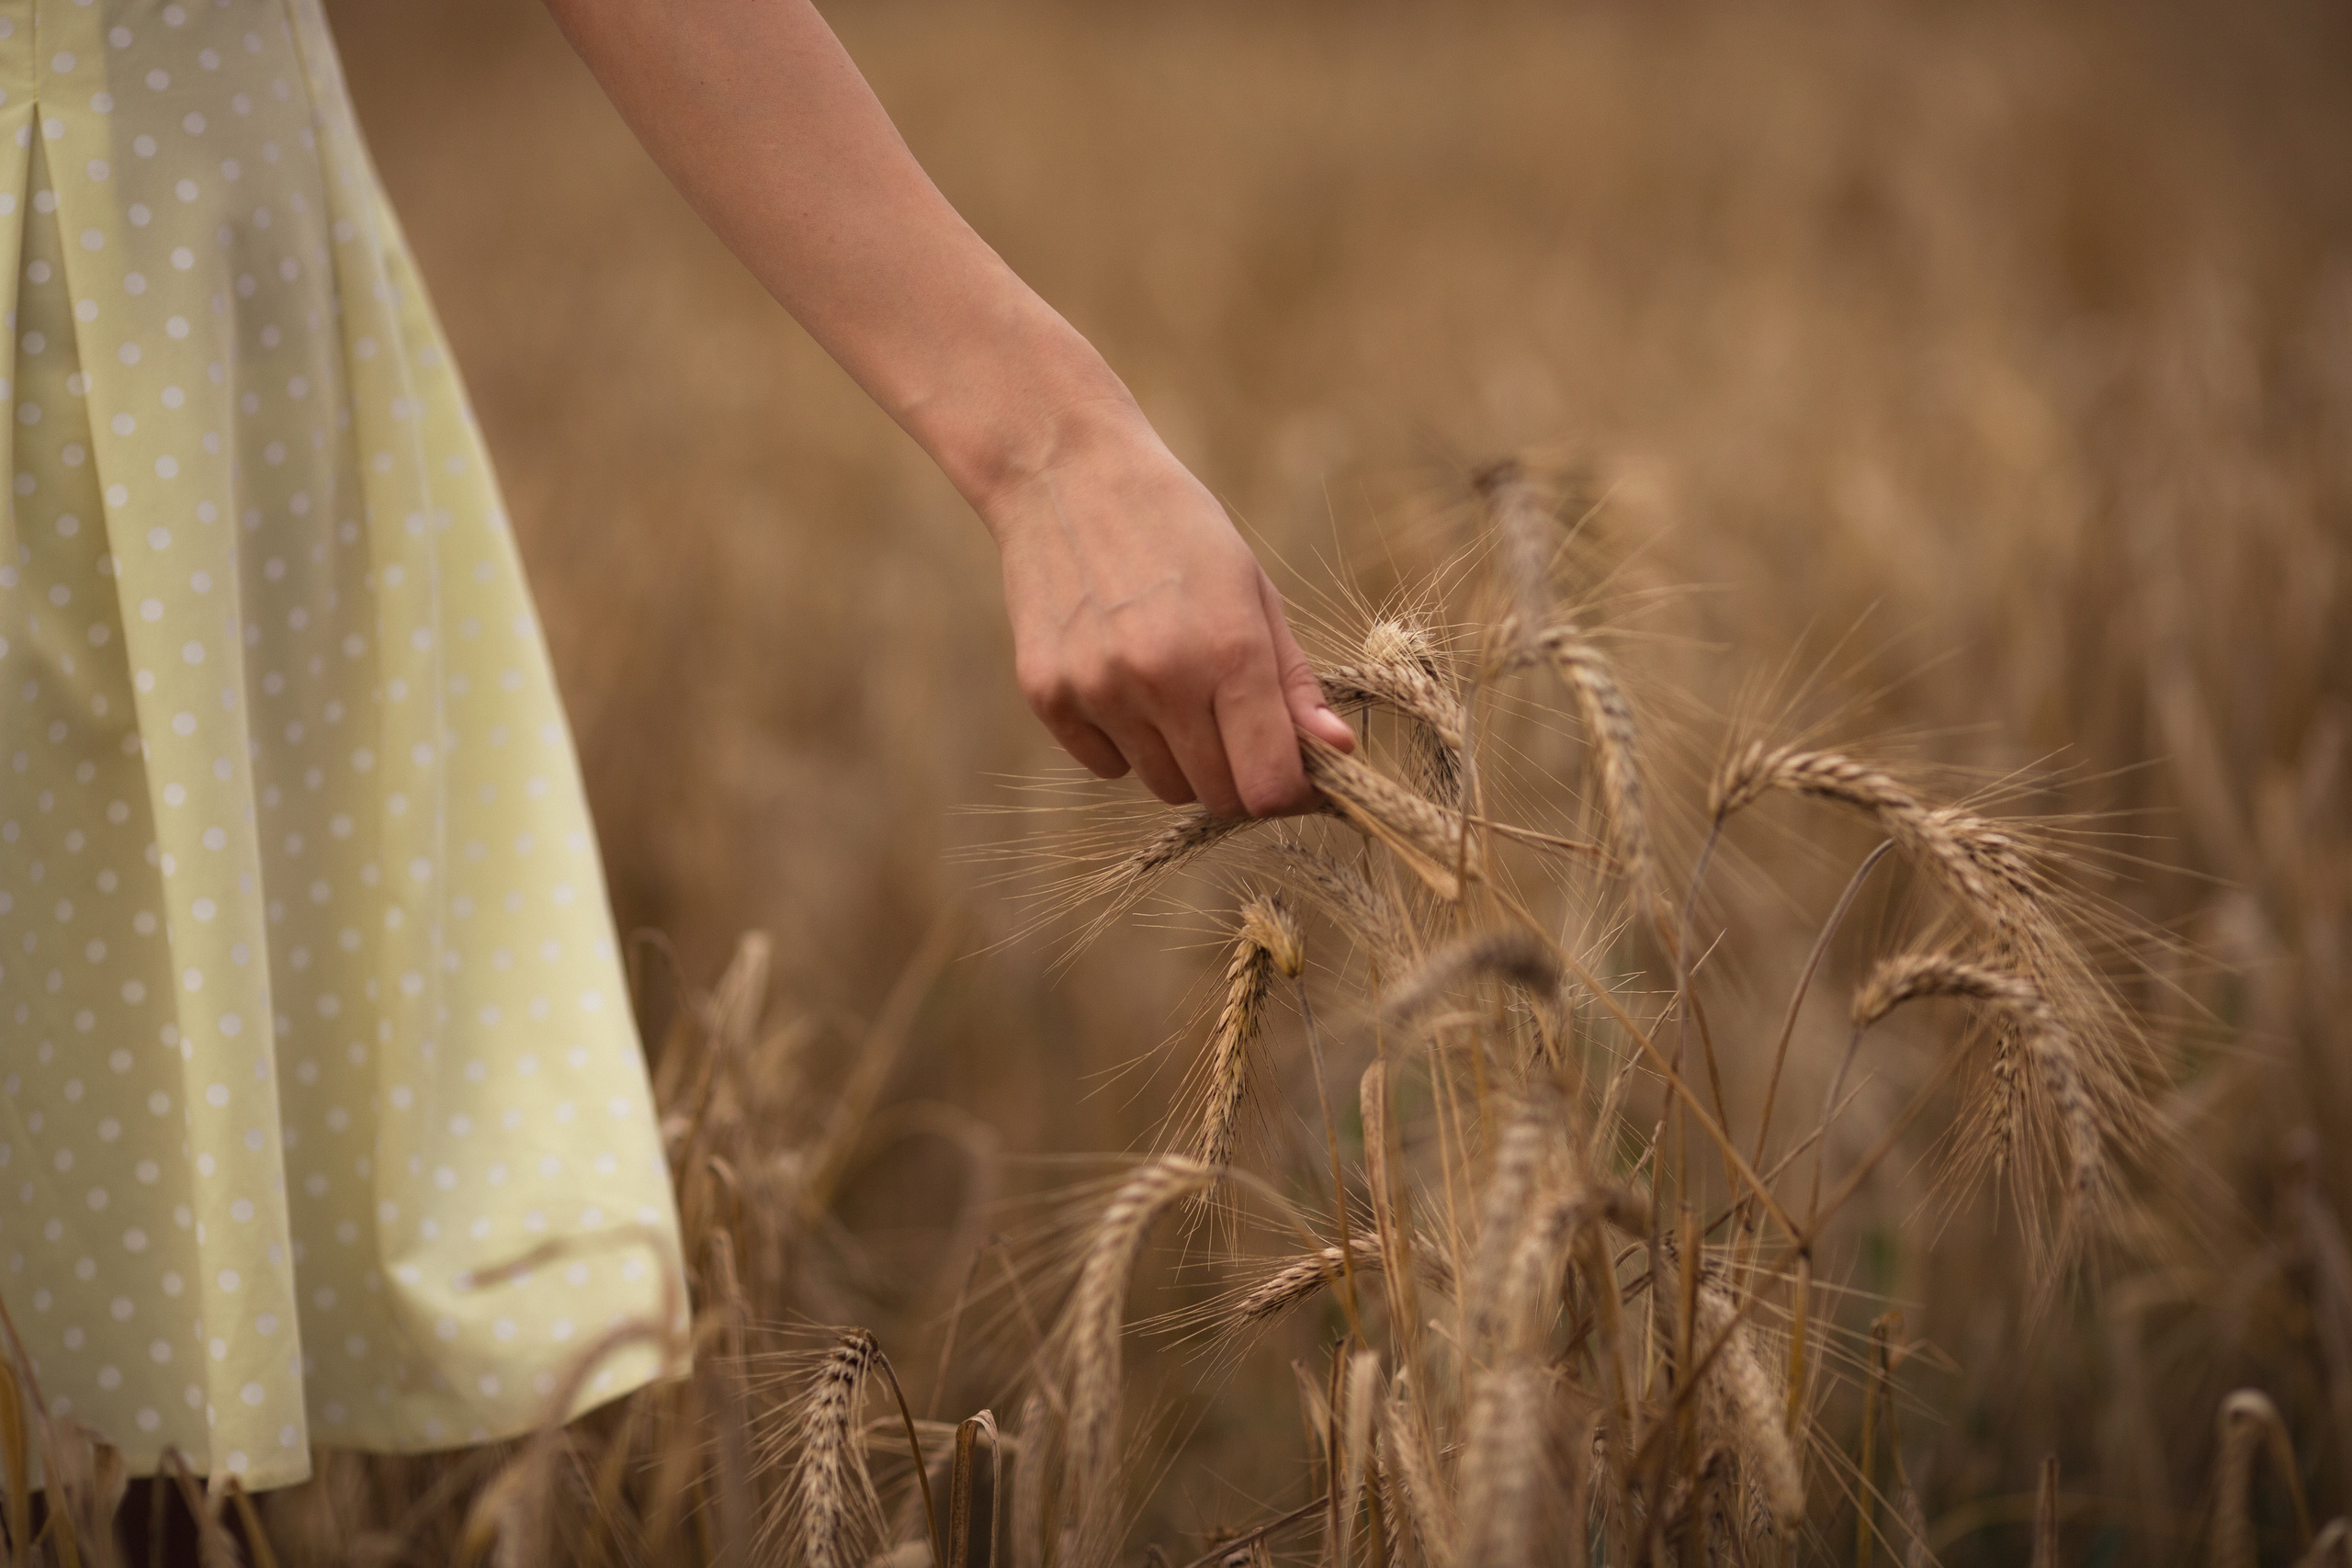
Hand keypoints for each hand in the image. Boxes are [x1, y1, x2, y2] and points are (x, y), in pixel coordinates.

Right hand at [985, 404, 1355, 817]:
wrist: (1067, 474)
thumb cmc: (1177, 529)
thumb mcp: (1253, 591)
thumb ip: (1295, 683)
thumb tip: (1338, 752)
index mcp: (1231, 649)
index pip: (1269, 785)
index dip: (1289, 792)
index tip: (1291, 773)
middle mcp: (1163, 678)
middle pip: (1217, 797)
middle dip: (1237, 775)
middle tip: (1230, 722)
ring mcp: (1099, 690)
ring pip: (1162, 785)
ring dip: (1179, 757)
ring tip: (1170, 685)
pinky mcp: (1047, 695)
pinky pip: (1104, 765)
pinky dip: (1121, 742)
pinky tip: (1119, 677)